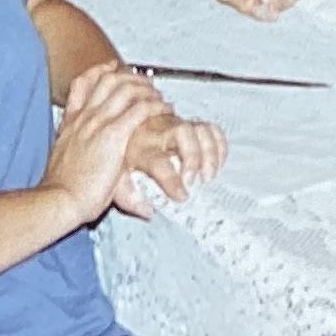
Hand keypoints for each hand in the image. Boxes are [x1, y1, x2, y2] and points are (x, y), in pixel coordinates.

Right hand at [44, 63, 168, 223]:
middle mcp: (83, 118)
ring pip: (126, 89)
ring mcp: (97, 124)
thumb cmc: (62, 190)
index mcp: (71, 123)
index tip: (112, 67)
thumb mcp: (65, 162)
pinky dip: (155, 106)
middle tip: (146, 83)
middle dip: (131, 76)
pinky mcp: (113, 135)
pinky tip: (163, 110)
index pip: (82, 84)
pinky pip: (139, 110)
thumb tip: (87, 158)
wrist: (58, 201)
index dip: (99, 71)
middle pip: (108, 79)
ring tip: (158, 96)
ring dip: (146, 89)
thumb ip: (77, 150)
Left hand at [114, 112, 229, 217]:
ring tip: (209, 176)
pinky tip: (217, 164)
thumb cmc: (123, 160)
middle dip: (194, 157)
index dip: (172, 181)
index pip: (158, 162)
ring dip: (210, 152)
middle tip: (196, 182)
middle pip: (183, 131)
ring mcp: (178, 125)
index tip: (182, 197)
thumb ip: (128, 197)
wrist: (123, 130)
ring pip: (200, 128)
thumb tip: (148, 212)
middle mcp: (160, 132)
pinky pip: (212, 129)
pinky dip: (219, 145)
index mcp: (140, 148)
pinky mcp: (190, 124)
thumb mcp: (116, 179)